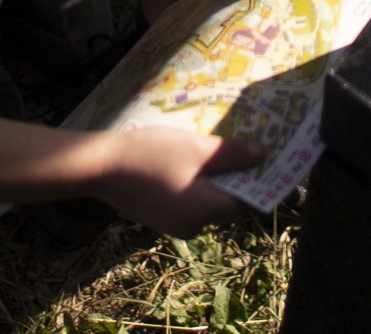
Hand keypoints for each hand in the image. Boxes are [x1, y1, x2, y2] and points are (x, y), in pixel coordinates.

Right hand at [93, 121, 265, 234]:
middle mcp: (193, 226)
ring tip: (220, 145)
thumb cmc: (151, 155)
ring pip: (207, 199)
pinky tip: (192, 157)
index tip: (271, 158)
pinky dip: (196, 181)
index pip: (246, 202)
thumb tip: (262, 155)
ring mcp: (174, 223)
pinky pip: (189, 199)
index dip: (261, 180)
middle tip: (247, 144)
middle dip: (238, 175)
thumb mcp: (196, 149)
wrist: (99, 166)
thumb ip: (232, 154)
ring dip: (216, 176)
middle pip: (226, 201)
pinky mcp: (160, 215)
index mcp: (204, 213)